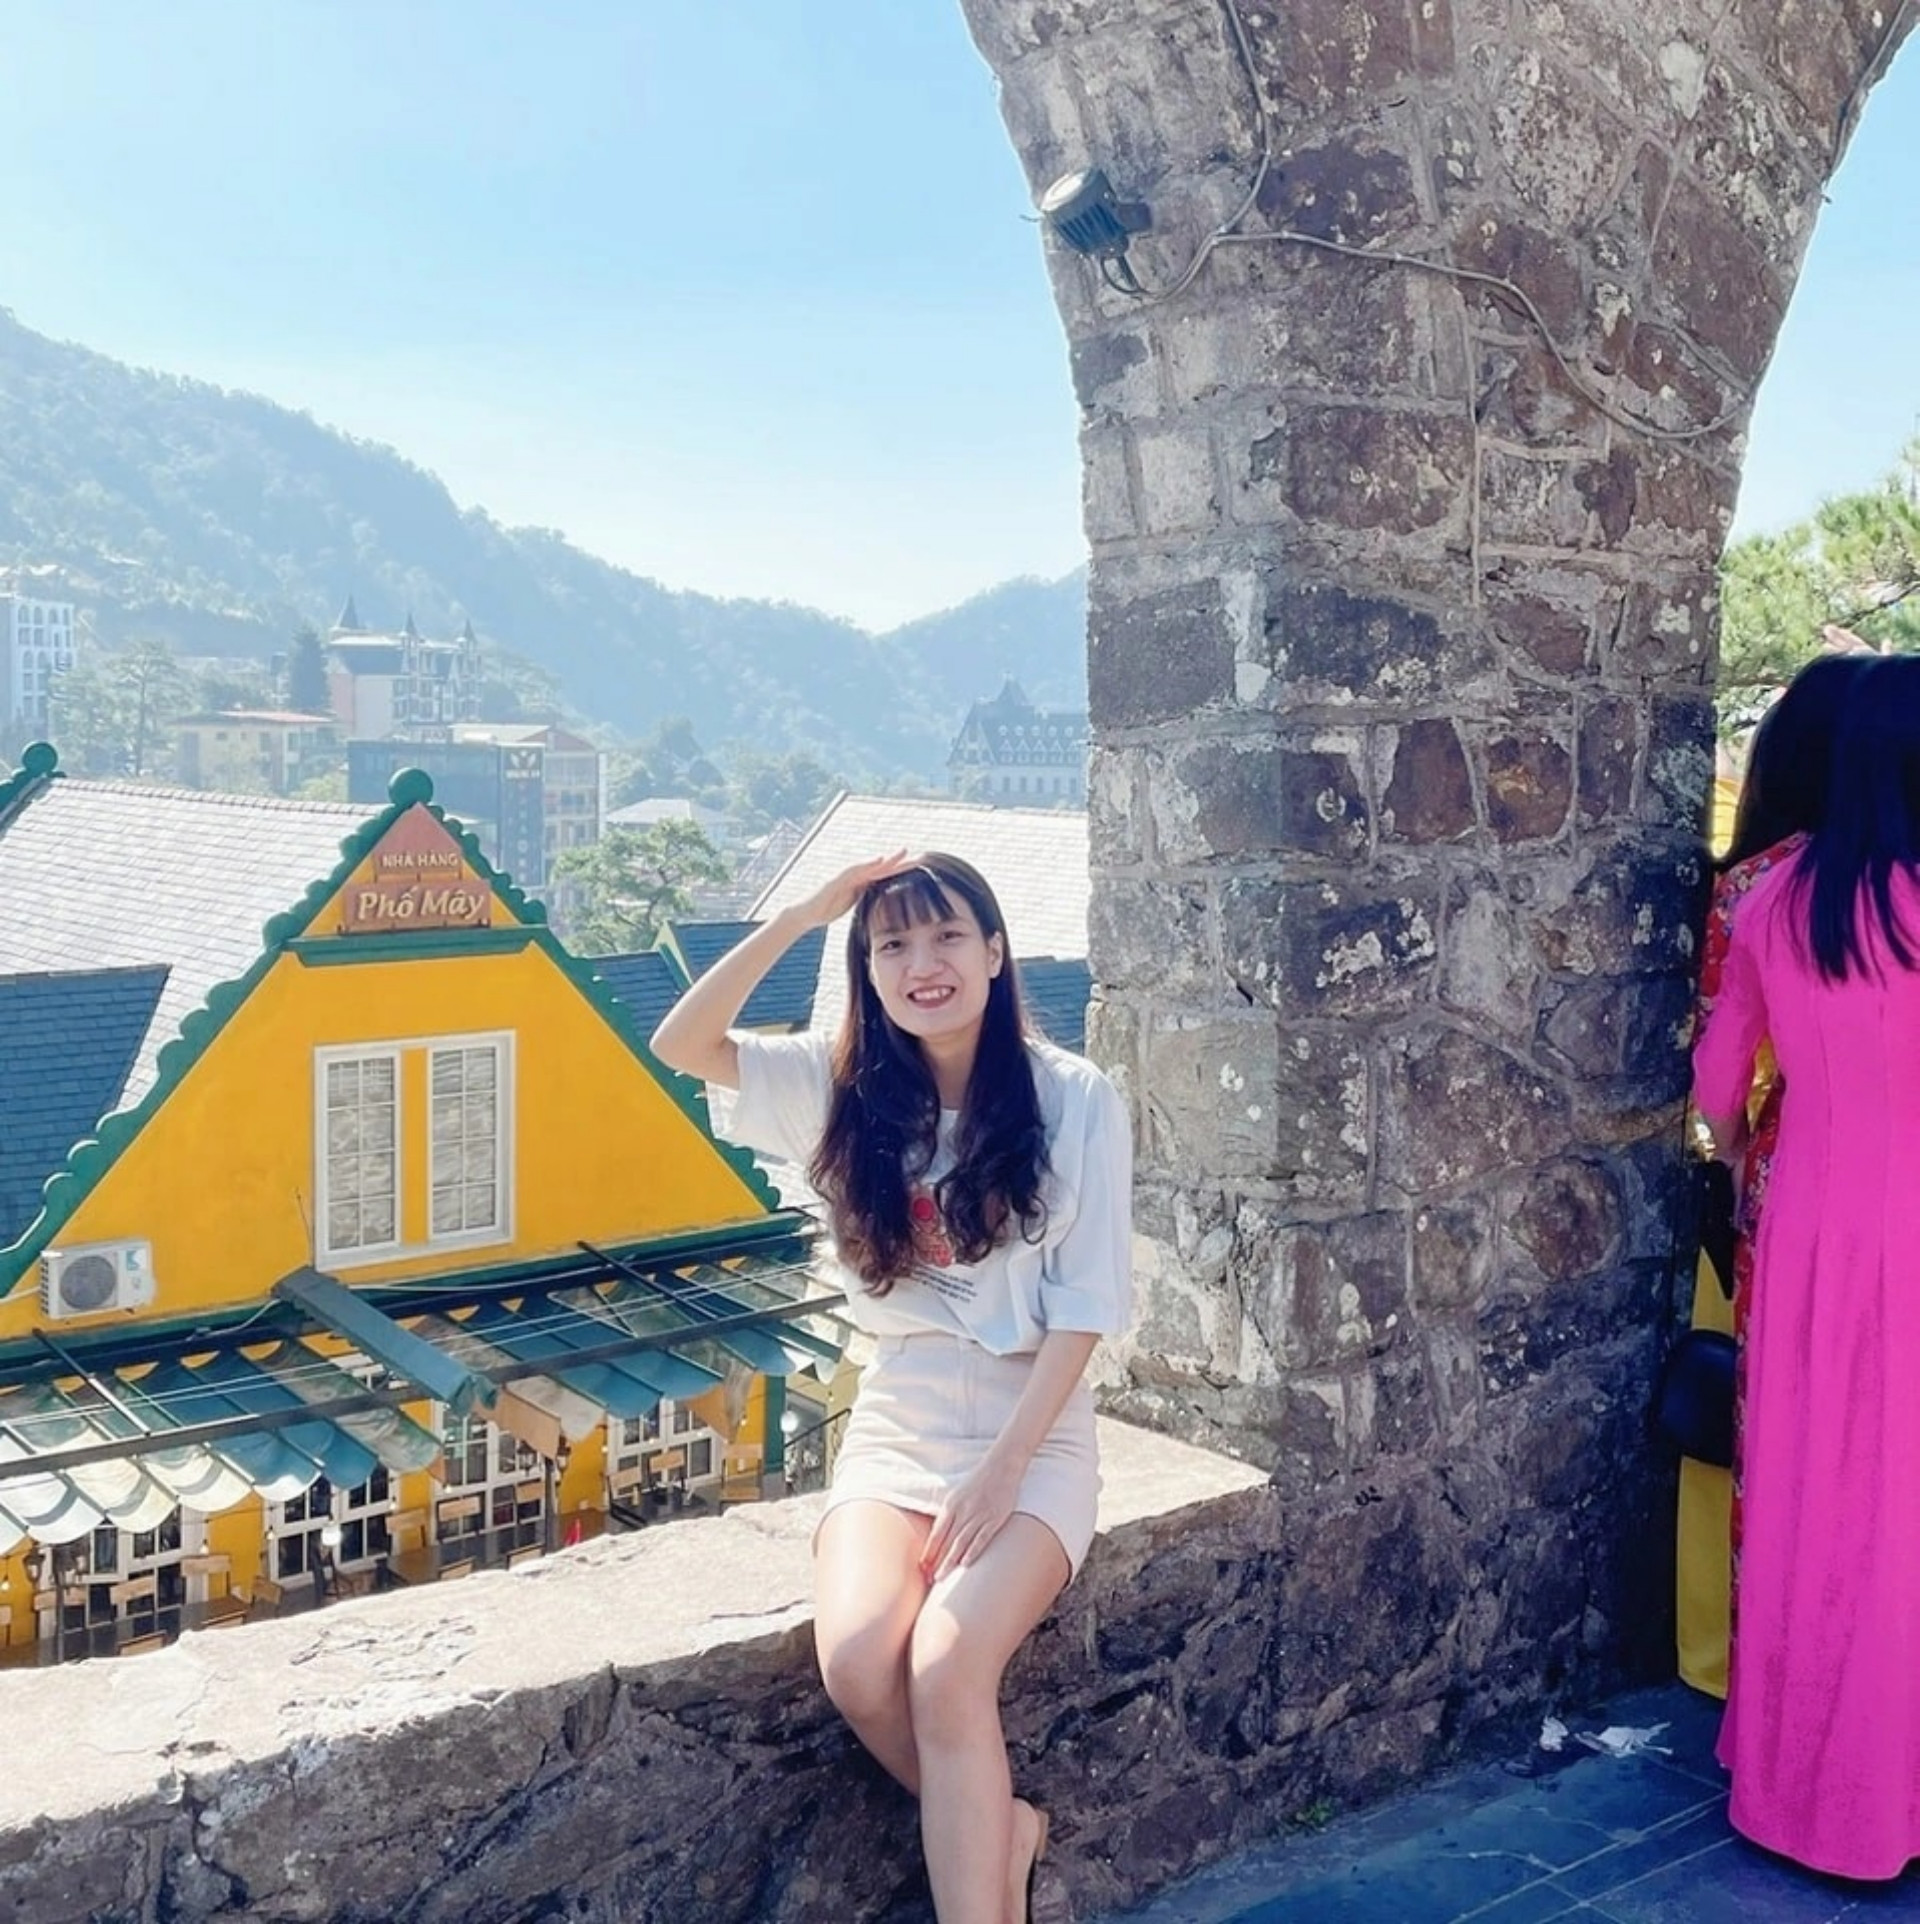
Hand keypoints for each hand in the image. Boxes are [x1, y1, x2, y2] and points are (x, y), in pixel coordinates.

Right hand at [792, 850, 916, 928]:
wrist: (804, 913)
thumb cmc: (826, 909)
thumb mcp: (852, 905)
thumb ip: (866, 901)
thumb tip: (882, 906)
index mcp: (860, 884)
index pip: (884, 876)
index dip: (901, 871)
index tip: (921, 869)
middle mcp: (854, 876)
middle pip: (881, 867)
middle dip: (900, 861)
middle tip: (921, 856)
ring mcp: (843, 877)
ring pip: (868, 865)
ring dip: (887, 858)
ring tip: (903, 852)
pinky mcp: (834, 881)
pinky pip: (851, 871)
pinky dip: (865, 864)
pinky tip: (878, 860)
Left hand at [921, 1452, 1023, 1582]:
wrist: (1001, 1466)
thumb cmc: (978, 1482)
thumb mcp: (958, 1495)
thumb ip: (949, 1515)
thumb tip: (939, 1537)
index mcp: (951, 1505)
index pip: (936, 1534)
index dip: (928, 1552)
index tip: (922, 1568)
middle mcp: (963, 1511)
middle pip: (946, 1541)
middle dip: (936, 1562)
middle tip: (929, 1579)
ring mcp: (979, 1515)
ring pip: (961, 1543)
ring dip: (950, 1562)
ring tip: (941, 1577)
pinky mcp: (995, 1518)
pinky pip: (981, 1539)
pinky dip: (972, 1552)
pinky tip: (965, 1564)